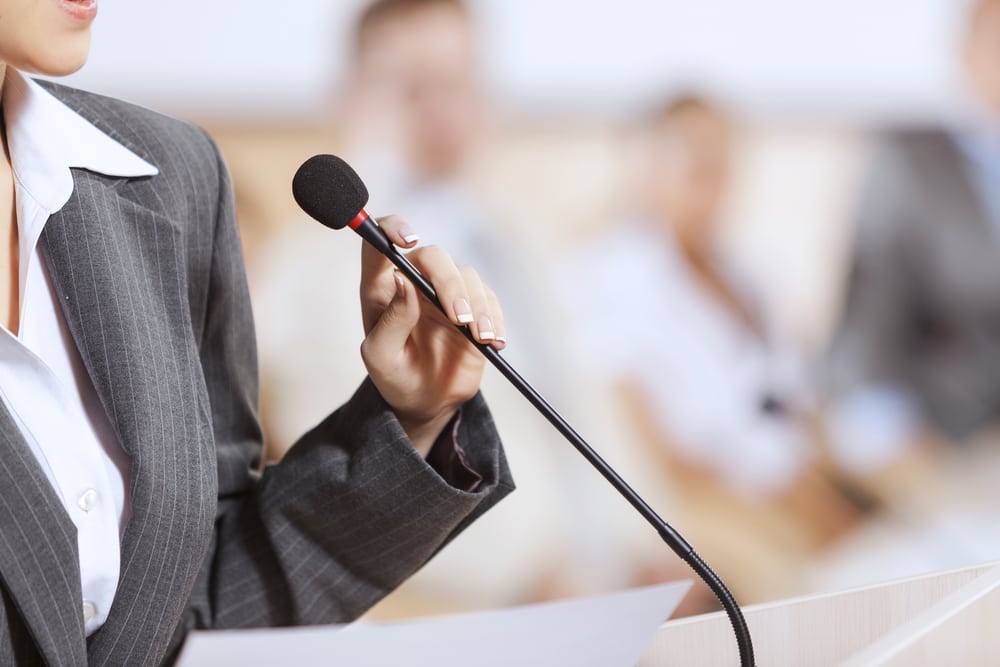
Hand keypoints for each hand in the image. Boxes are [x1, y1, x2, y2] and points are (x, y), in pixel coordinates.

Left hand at [359, 216, 506, 455]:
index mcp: (381, 287)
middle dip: (451, 283)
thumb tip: (402, 280)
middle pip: (434, 256)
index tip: (408, 240)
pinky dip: (495, 318)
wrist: (425, 400)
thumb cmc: (394, 375)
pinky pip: (489, 299)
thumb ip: (390, 320)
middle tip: (460, 319)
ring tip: (481, 338)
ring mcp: (445, 292)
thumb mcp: (382, 356)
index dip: (392, 229)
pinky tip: (493, 342)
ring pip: (467, 275)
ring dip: (478, 305)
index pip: (379, 242)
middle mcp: (414, 281)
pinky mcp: (473, 306)